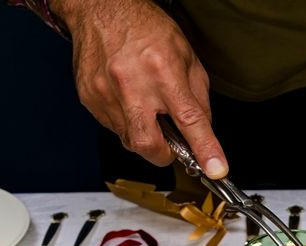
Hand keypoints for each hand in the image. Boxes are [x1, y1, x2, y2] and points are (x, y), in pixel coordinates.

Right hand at [52, 0, 227, 177]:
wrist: (102, 9)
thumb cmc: (145, 28)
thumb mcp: (186, 56)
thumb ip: (198, 97)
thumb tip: (204, 132)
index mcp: (163, 71)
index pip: (189, 120)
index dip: (205, 149)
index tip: (215, 169)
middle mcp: (133, 84)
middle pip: (149, 144)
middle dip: (163, 153)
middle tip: (169, 142)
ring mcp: (106, 93)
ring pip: (129, 140)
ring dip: (144, 133)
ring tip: (145, 106)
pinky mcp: (90, 98)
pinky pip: (113, 127)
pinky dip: (125, 121)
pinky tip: (127, 99)